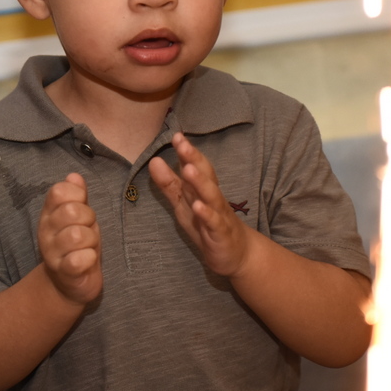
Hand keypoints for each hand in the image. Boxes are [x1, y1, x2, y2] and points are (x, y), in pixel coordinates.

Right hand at [36, 173, 102, 305]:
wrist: (68, 283)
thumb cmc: (77, 245)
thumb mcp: (78, 216)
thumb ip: (77, 196)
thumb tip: (74, 176)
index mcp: (49, 214)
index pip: (58, 191)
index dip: (77, 195)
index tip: (82, 206)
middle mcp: (46, 232)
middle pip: (72, 211)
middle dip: (89, 218)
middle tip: (88, 230)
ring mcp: (52, 253)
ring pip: (77, 235)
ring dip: (91, 240)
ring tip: (88, 246)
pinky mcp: (64, 273)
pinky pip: (78, 260)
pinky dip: (89, 257)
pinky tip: (88, 260)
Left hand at [150, 132, 249, 276]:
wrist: (237, 254)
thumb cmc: (207, 225)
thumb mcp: (184, 204)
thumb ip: (169, 184)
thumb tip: (153, 161)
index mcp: (202, 189)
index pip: (194, 166)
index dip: (186, 152)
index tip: (176, 135)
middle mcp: (212, 198)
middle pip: (205, 175)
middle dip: (194, 159)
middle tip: (182, 143)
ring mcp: (219, 215)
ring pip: (211, 196)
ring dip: (200, 182)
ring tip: (188, 169)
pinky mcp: (221, 234)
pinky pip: (214, 223)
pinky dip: (207, 214)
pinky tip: (198, 206)